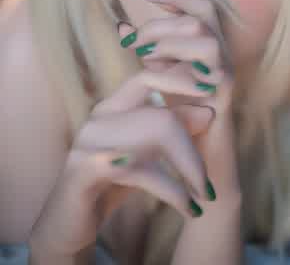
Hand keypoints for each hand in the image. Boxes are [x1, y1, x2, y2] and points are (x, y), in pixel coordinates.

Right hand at [29, 55, 218, 257]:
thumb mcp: (147, 153)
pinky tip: (187, 206)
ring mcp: (89, 140)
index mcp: (114, 106)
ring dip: (186, 170)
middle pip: (159, 114)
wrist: (68, 222)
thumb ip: (172, 130)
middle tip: (210, 182)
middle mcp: (100, 116)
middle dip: (191, 148)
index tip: (213, 88)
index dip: (181, 80)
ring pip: (152, 137)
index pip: (148, 76)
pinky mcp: (82, 168)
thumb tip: (208, 110)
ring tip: (204, 196)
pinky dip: (170, 189)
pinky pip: (137, 169)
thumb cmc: (111, 182)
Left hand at [120, 0, 240, 200]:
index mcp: (208, 45)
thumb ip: (146, 49)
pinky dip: (177, 68)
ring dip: (171, 42)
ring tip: (143, 57)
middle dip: (163, 22)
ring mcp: (225, 75)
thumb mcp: (158, 74)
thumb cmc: (179, 113)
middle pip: (201, 17)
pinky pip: (207, 72)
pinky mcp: (223, 97)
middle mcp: (221, 55)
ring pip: (206, 39)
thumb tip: (122, 25)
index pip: (201, 6)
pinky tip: (154, 74)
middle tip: (134, 42)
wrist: (198, 160)